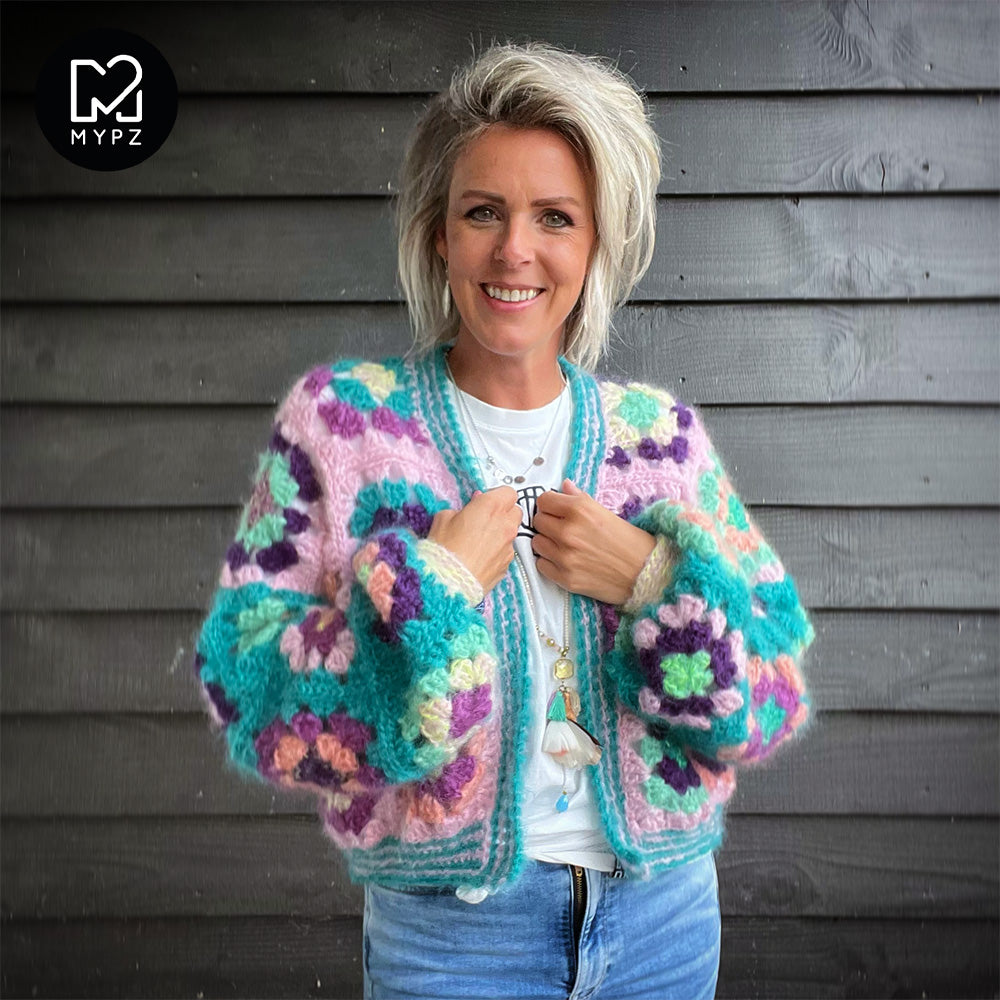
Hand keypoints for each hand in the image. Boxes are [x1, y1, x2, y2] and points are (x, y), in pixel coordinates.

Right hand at [428, 486, 521, 593]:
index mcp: (491, 506)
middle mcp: (505, 525)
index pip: (508, 492)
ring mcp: (508, 546)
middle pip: (515, 510)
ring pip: (512, 532)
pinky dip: (497, 551)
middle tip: (485, 518)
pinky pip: (506, 551)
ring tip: (479, 540)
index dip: (496, 495)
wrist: (447, 583)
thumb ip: (460, 509)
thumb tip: (466, 510)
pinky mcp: (507, 564)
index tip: (486, 500)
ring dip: (500, 532)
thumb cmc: (444, 551)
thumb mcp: (443, 518)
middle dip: (502, 512)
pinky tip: (480, 556)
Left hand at [531, 479, 655, 604]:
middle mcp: (569, 531)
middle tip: (562, 529)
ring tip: (565, 546)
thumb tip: (564, 486)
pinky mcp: (565, 578)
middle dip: (548, 523)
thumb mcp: (606, 513)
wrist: (647, 573)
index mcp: (580, 509)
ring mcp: (565, 556)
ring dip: (547, 543)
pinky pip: (541, 565)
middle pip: (538, 521)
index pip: (543, 500)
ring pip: (537, 543)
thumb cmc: (631, 542)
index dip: (550, 505)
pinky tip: (566, 561)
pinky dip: (550, 563)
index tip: (556, 510)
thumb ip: (580, 499)